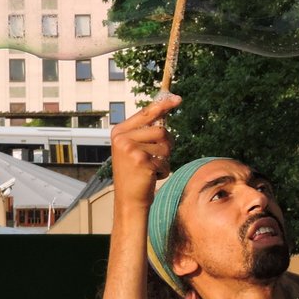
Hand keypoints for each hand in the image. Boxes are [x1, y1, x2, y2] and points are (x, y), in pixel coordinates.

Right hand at [110, 93, 179, 209]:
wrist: (129, 199)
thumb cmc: (136, 173)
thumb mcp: (136, 148)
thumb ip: (146, 132)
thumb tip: (165, 112)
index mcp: (119, 131)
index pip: (146, 113)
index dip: (164, 105)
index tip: (178, 99)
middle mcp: (122, 138)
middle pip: (161, 130)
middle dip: (167, 145)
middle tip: (158, 157)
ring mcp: (130, 149)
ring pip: (166, 146)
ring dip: (165, 159)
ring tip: (151, 168)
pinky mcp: (140, 161)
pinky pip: (165, 161)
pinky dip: (163, 170)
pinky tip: (151, 177)